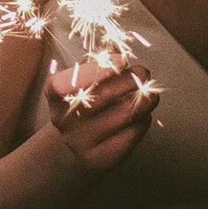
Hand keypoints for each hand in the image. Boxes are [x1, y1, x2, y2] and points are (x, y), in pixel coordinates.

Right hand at [45, 60, 159, 172]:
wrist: (75, 147)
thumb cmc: (85, 102)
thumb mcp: (83, 80)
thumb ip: (98, 62)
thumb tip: (119, 48)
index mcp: (56, 94)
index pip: (66, 83)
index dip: (95, 70)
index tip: (122, 60)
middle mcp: (63, 120)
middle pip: (101, 97)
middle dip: (130, 81)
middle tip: (144, 73)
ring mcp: (80, 143)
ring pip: (122, 116)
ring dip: (144, 101)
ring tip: (151, 95)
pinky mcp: (100, 160)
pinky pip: (130, 136)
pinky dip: (142, 123)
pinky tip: (143, 117)